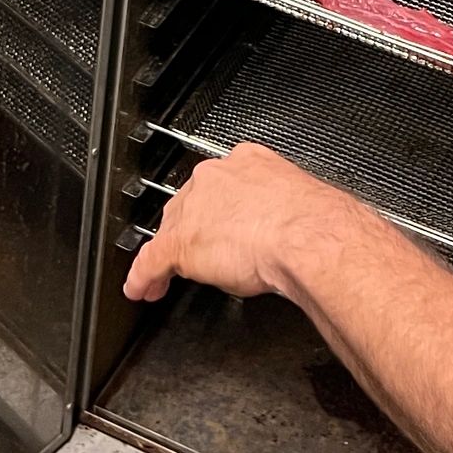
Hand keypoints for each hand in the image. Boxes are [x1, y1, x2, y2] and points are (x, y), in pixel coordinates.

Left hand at [125, 144, 361, 303]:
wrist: (304, 235)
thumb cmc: (311, 222)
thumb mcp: (295, 202)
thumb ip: (278, 207)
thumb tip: (283, 226)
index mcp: (246, 162)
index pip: (219, 186)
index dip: (215, 210)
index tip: (220, 223)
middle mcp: (214, 179)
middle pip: (189, 206)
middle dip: (192, 230)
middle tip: (203, 257)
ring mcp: (194, 210)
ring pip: (170, 231)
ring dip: (169, 254)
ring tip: (169, 278)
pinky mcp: (180, 243)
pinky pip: (152, 261)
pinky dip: (144, 278)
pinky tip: (141, 289)